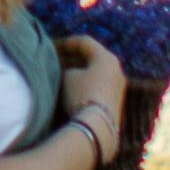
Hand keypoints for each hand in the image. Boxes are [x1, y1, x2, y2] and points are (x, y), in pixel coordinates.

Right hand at [55, 38, 134, 159]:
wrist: (97, 127)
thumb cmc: (81, 94)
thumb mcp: (67, 76)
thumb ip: (66, 67)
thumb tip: (68, 70)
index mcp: (107, 57)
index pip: (84, 42)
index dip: (66, 43)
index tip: (51, 47)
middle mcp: (116, 69)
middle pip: (92, 57)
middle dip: (72, 57)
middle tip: (56, 60)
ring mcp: (118, 85)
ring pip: (96, 71)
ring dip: (78, 70)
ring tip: (61, 74)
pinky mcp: (115, 101)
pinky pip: (99, 84)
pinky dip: (85, 82)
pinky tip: (72, 88)